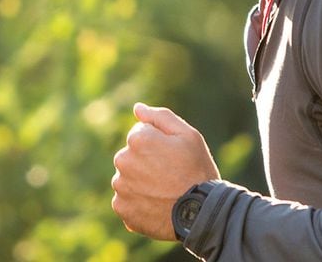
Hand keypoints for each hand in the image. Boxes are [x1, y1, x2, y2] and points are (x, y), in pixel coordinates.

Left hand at [112, 102, 220, 239]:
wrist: (201, 212)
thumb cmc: (197, 170)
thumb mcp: (188, 135)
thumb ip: (160, 117)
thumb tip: (138, 108)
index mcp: (139, 139)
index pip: (140, 133)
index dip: (158, 143)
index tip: (172, 156)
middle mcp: (123, 161)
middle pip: (131, 155)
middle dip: (146, 160)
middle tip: (169, 174)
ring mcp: (121, 186)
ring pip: (127, 177)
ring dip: (140, 181)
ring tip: (163, 190)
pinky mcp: (121, 208)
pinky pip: (125, 199)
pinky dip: (137, 201)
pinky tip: (156, 203)